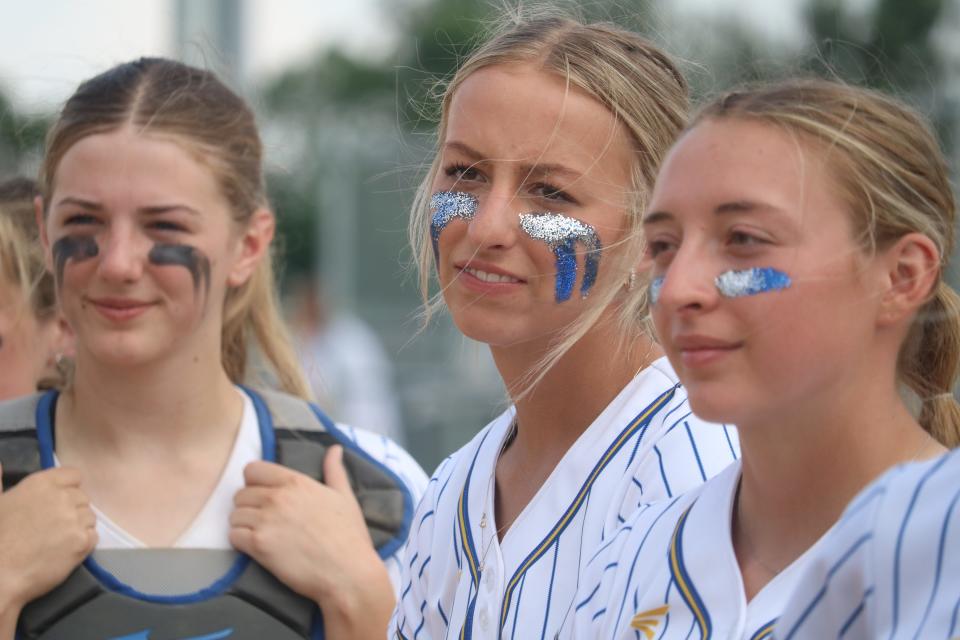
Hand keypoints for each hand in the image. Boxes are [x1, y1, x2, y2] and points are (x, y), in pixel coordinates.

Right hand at [0, 464, 96, 611]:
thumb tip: (0, 463)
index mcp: (41, 484)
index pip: (74, 475)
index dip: (68, 488)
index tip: (57, 501)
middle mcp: (62, 497)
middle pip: (82, 497)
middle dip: (72, 510)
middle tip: (52, 527)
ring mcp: (74, 520)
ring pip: (89, 517)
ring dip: (78, 527)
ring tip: (56, 541)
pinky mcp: (82, 542)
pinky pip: (93, 536)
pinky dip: (83, 544)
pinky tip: (64, 551)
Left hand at [229, 447, 393, 617]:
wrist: (348, 572)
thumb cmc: (349, 535)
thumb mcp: (345, 497)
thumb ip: (334, 470)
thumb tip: (335, 448)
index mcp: (295, 482)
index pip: (252, 469)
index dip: (255, 482)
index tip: (265, 495)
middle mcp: (277, 497)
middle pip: (240, 494)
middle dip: (249, 506)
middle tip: (265, 520)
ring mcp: (266, 521)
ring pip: (234, 515)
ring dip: (243, 525)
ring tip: (261, 535)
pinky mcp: (258, 546)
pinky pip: (233, 536)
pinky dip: (240, 542)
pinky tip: (257, 548)